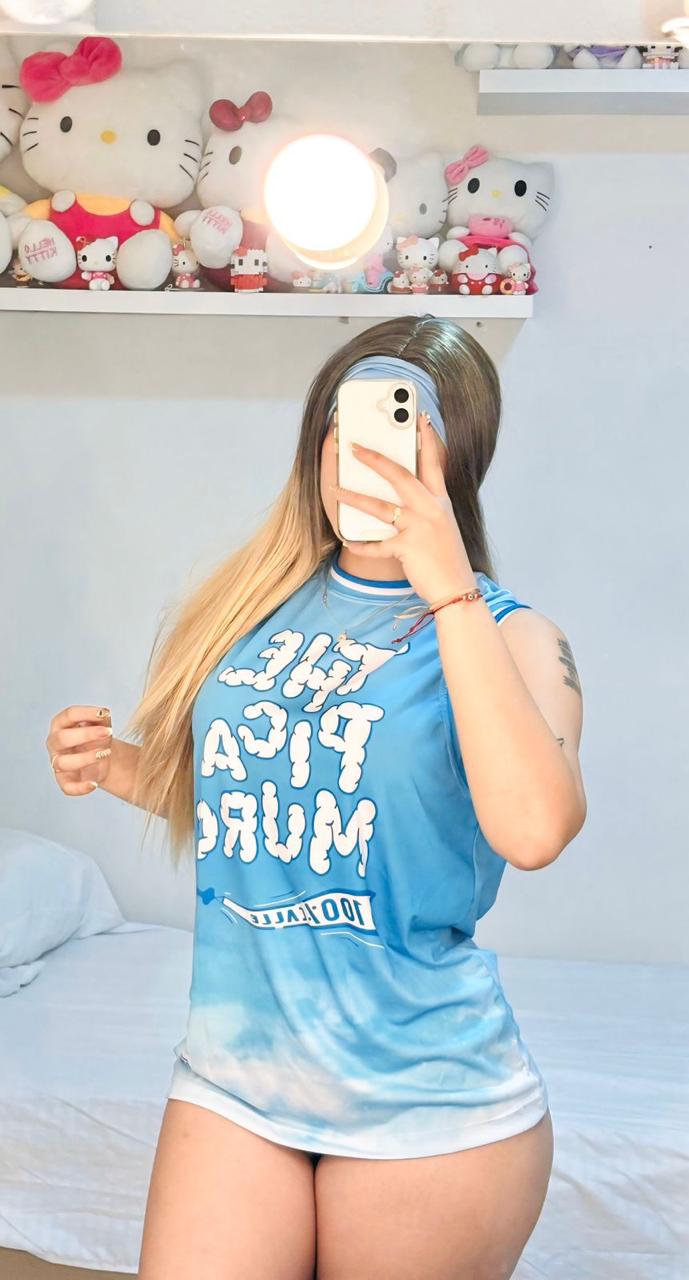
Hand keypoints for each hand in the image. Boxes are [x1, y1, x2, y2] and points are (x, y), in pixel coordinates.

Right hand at [46, 704, 112, 796]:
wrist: (103, 757)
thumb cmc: (97, 736)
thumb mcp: (101, 724)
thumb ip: (101, 717)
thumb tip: (103, 713)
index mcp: (61, 724)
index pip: (68, 715)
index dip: (86, 713)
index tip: (104, 713)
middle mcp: (55, 743)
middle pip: (62, 738)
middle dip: (86, 734)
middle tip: (108, 732)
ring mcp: (58, 762)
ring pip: (63, 762)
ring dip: (86, 758)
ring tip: (106, 752)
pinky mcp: (65, 780)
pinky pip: (67, 787)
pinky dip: (80, 788)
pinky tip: (94, 784)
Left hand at [329, 411, 476, 604]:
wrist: (456, 589)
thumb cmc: (448, 559)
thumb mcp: (444, 525)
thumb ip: (427, 507)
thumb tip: (405, 497)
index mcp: (441, 501)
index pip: (435, 463)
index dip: (428, 439)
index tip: (420, 419)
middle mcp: (431, 509)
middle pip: (400, 475)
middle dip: (375, 459)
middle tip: (354, 447)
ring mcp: (419, 528)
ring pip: (381, 506)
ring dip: (355, 497)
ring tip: (335, 490)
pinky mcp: (408, 548)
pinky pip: (377, 545)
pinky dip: (361, 544)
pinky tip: (347, 541)